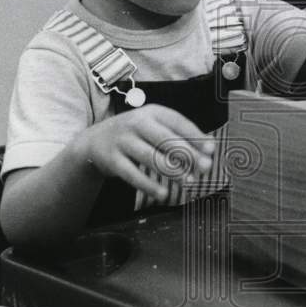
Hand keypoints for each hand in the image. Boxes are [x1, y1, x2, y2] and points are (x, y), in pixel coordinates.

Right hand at [78, 104, 214, 199]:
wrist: (93, 142)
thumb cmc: (135, 135)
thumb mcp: (154, 127)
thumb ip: (179, 135)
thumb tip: (210, 146)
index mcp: (152, 112)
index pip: (178, 122)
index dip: (196, 136)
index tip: (212, 150)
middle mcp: (137, 123)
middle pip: (165, 139)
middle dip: (187, 154)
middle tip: (205, 168)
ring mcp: (122, 140)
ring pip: (150, 157)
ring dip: (171, 170)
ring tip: (188, 182)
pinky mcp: (111, 159)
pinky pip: (132, 174)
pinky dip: (148, 184)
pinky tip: (163, 194)